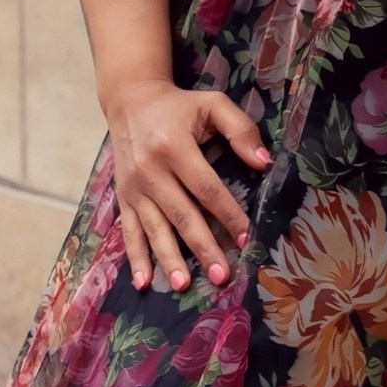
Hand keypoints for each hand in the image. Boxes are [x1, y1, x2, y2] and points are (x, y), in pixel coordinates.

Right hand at [104, 77, 270, 293]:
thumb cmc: (178, 106)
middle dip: (203, 247)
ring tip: (183, 285)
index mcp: (175, 146)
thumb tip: (263, 162)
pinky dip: (135, 258)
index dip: (228, 214)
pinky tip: (143, 281)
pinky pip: (129, 231)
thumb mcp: (212, 105)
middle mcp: (151, 170)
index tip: (245, 238)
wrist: (130, 101)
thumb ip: (241, 129)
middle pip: (182, 215)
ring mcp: (134, 187)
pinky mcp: (123, 197)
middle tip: (221, 275)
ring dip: (169, 259)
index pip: (206, 188)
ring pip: (155, 228)